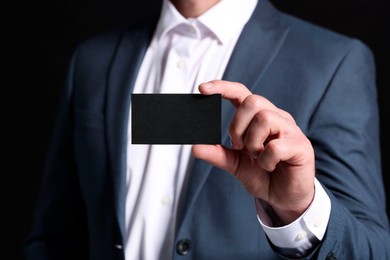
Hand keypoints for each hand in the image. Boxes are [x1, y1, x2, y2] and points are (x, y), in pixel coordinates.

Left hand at [192, 80, 315, 224]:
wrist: (284, 197)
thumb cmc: (263, 175)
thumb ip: (217, 154)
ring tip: (257, 157)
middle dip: (237, 126)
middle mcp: (276, 118)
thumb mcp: (235, 164)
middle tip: (238, 146)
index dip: (223, 87)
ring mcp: (290, 130)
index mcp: (259, 118)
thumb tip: (195, 147)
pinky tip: (269, 166)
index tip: (202, 89)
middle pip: (252, 101)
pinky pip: (276, 146)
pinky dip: (265, 160)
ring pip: (264, 118)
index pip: (241, 93)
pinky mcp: (301, 146)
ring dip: (252, 143)